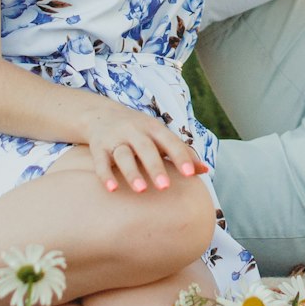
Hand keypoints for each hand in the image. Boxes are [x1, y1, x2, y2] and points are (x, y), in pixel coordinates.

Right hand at [83, 105, 209, 192]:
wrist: (101, 115)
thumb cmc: (139, 131)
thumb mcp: (160, 136)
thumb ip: (181, 152)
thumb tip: (205, 170)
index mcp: (154, 128)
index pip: (170, 142)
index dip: (180, 157)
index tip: (190, 173)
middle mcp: (134, 131)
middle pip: (146, 148)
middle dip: (155, 167)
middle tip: (165, 187)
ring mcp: (115, 139)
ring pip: (123, 155)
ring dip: (132, 172)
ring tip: (141, 190)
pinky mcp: (99, 147)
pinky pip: (101, 162)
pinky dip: (106, 175)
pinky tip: (112, 189)